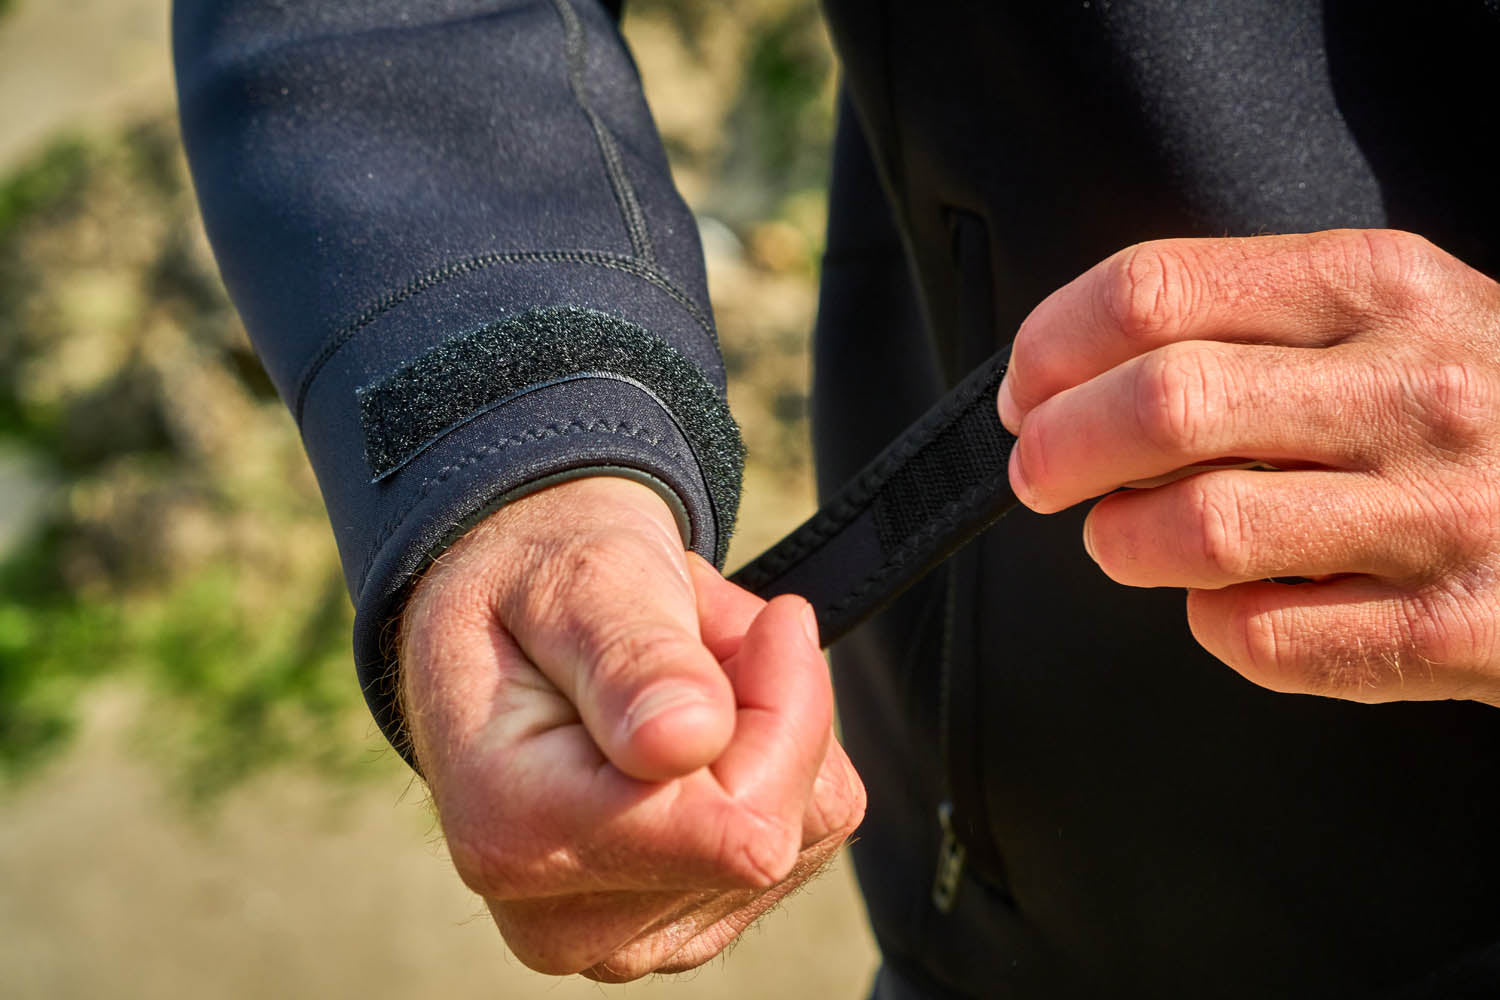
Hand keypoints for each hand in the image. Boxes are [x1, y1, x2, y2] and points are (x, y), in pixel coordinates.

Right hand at [397, 476, 864, 980]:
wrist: (511, 618)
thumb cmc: (537, 584)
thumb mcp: (574, 579)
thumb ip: (631, 657)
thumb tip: (684, 743)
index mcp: (514, 836)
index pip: (739, 828)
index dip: (783, 710)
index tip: (771, 618)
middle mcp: (563, 921)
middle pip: (774, 828)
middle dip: (765, 701)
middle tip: (691, 623)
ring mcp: (628, 939)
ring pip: (801, 826)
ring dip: (767, 717)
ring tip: (677, 661)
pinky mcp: (687, 925)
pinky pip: (806, 832)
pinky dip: (774, 748)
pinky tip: (694, 708)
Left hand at [998, 229, 1499, 705]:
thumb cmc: (1478, 403)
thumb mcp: (1390, 312)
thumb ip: (1248, 320)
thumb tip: (1069, 374)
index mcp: (1378, 287)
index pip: (1154, 291)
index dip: (1052, 347)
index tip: (1027, 390)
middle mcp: (1414, 390)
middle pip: (1160, 404)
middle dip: (1058, 449)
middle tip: (1040, 474)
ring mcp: (1440, 513)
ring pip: (1196, 530)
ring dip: (1123, 541)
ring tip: (1127, 537)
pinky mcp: (1449, 631)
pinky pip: (1256, 637)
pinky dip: (1209, 621)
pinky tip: (1230, 599)